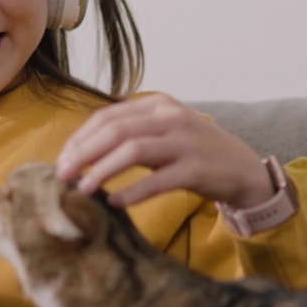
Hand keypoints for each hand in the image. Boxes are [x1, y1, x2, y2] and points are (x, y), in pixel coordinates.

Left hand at [55, 93, 274, 208]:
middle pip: (115, 130)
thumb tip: (81, 152)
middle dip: (83, 153)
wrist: (244, 170)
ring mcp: (185, 141)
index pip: (108, 116)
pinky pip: (158, 180)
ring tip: (82, 189)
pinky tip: (114, 202)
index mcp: (159, 105)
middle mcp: (171, 117)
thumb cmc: (194, 154)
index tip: (62, 160)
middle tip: (62, 175)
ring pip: (132, 150)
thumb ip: (130, 135)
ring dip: (102, 170)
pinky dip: (132, 191)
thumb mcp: (163, 134)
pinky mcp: (196, 168)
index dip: (80, 138)